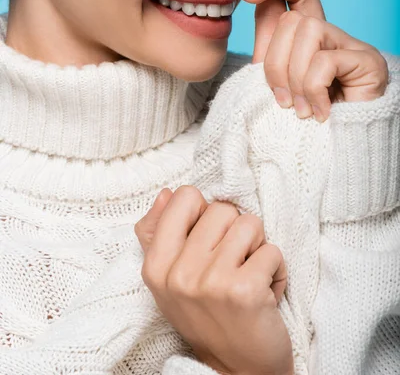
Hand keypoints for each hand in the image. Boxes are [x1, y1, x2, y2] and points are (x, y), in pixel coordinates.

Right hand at [135, 186, 293, 374]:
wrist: (236, 370)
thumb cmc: (206, 316)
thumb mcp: (170, 279)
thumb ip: (160, 233)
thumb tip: (166, 193)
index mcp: (156, 265)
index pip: (185, 196)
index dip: (205, 213)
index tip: (209, 241)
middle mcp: (178, 273)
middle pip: (223, 208)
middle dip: (236, 232)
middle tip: (233, 264)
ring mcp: (211, 282)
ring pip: (251, 224)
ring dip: (258, 249)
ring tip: (249, 275)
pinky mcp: (244, 292)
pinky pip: (273, 251)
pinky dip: (276, 270)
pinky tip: (265, 293)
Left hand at [239, 0, 387, 121]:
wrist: (331, 157)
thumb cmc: (302, 121)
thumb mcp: (275, 77)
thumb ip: (266, 38)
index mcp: (307, 37)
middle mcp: (331, 35)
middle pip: (292, 17)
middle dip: (275, 62)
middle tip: (282, 100)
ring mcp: (352, 45)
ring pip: (308, 30)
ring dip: (295, 76)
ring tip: (300, 109)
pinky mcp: (369, 61)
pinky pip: (325, 60)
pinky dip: (313, 90)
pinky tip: (319, 112)